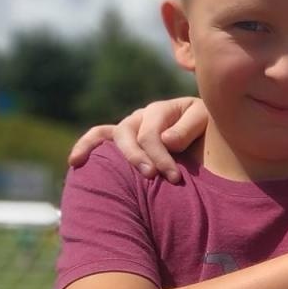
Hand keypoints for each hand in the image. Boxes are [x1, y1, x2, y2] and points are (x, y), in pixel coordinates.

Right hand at [66, 96, 209, 182]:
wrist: (212, 139)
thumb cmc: (211, 131)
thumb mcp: (207, 123)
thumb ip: (188, 128)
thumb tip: (166, 140)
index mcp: (162, 110)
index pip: (152, 134)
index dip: (161, 156)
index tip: (174, 178)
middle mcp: (142, 116)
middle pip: (129, 135)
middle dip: (139, 157)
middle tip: (152, 177)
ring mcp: (130, 126)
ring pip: (111, 136)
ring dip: (116, 156)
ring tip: (115, 179)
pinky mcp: (123, 138)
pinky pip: (99, 136)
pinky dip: (85, 146)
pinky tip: (75, 162)